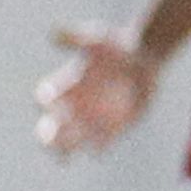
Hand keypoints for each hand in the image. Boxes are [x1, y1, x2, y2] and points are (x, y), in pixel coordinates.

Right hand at [34, 27, 154, 155]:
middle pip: (50, 126)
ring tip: (64, 157)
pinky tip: (98, 149)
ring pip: (71, 141)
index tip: (50, 101)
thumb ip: (76, 38)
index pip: (45, 97)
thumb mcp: (97, 40)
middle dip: (46, 136)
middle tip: (48, 141)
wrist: (145, 59)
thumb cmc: (116, 47)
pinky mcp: (112, 128)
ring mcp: (92, 119)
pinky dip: (98, 147)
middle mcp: (74, 106)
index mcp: (66, 85)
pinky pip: (101, 143)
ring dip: (67, 148)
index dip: (44, 101)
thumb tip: (53, 33)